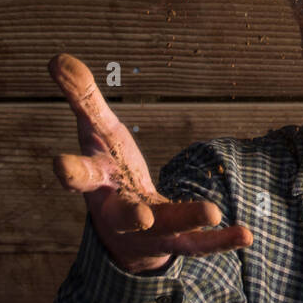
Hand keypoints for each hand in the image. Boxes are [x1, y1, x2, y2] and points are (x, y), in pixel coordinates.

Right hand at [49, 53, 252, 272]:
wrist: (124, 230)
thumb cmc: (110, 168)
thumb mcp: (98, 131)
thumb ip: (83, 98)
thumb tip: (56, 57)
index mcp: (98, 182)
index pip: (80, 175)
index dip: (70, 170)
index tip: (59, 165)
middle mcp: (120, 212)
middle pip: (122, 215)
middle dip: (130, 216)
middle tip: (141, 217)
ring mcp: (150, 231)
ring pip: (166, 229)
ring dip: (187, 220)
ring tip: (213, 211)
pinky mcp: (176, 241)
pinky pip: (199, 245)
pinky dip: (221, 241)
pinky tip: (247, 235)